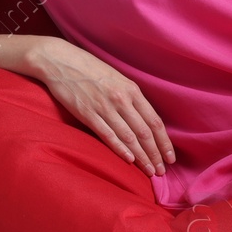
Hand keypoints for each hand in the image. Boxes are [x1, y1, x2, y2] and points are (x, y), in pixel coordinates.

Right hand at [30, 37, 174, 174]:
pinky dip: (120, 149)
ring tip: (149, 171)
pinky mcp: (87, 114)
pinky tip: (129, 161)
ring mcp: (104, 107)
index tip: (170, 157)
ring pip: (129, 137)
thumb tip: (144, 120)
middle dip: (155, 154)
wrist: (61, 61)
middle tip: (161, 171)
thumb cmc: (91, 69)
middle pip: (144, 132)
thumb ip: (131, 98)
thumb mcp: (118, 79)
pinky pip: (107, 135)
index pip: (154, 121)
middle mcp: (121, 99)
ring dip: (141, 157)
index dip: (164, 142)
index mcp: (132, 90)